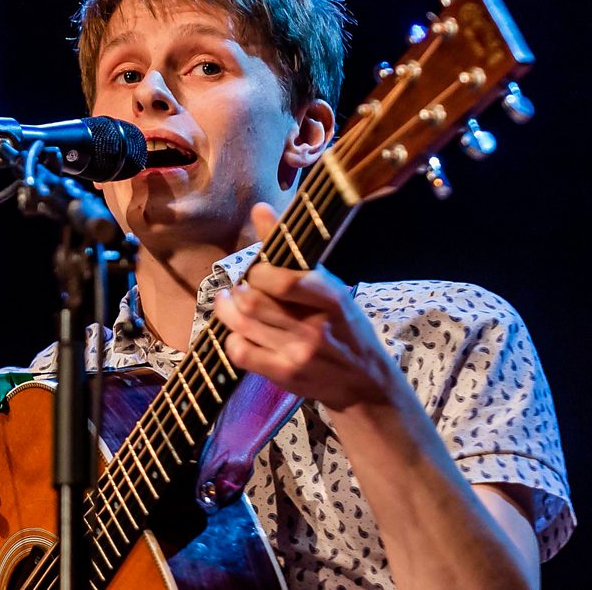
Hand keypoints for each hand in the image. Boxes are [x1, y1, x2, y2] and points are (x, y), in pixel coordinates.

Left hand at [213, 203, 403, 411]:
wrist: (364, 383)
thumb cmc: (345, 326)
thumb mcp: (330, 287)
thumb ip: (292, 250)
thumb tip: (259, 208)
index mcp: (330, 299)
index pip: (282, 280)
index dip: (258, 271)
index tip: (257, 271)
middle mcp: (314, 328)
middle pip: (253, 302)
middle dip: (237, 291)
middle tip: (237, 288)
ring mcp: (298, 355)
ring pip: (242, 324)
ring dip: (227, 310)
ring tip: (229, 304)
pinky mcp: (284, 376)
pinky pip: (240, 353)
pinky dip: (232, 338)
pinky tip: (239, 333)